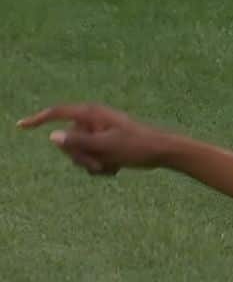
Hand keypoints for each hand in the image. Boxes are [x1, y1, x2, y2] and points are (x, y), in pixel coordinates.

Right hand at [16, 104, 174, 175]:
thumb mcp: (106, 147)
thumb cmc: (137, 146)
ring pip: (80, 153)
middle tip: (99, 164)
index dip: (38, 119)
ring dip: (92, 163)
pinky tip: (116, 168)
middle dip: (80, 156)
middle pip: (68, 141)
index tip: (21, 126)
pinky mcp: (106, 143)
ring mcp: (99, 132)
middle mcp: (93, 121)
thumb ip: (78, 142)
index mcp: (91, 114)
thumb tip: (53, 137)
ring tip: (111, 166)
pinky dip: (101, 165)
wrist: (163, 152)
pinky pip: (93, 157)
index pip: (57, 113)